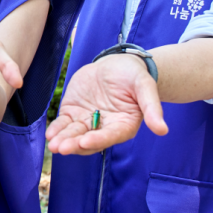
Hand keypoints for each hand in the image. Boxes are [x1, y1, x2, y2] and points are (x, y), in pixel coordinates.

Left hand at [46, 54, 167, 154]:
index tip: (85, 142)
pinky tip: (49, 134)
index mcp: (124, 125)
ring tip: (53, 144)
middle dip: (75, 144)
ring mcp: (88, 121)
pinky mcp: (74, 113)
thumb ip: (152, 107)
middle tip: (61, 148)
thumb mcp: (144, 87)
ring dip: (63, 140)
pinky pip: (64, 124)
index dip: (98, 139)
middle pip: (89, 139)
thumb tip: (163, 130)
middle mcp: (105, 128)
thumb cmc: (134, 76)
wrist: (117, 64)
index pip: (110, 136)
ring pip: (74, 134)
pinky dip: (57, 129)